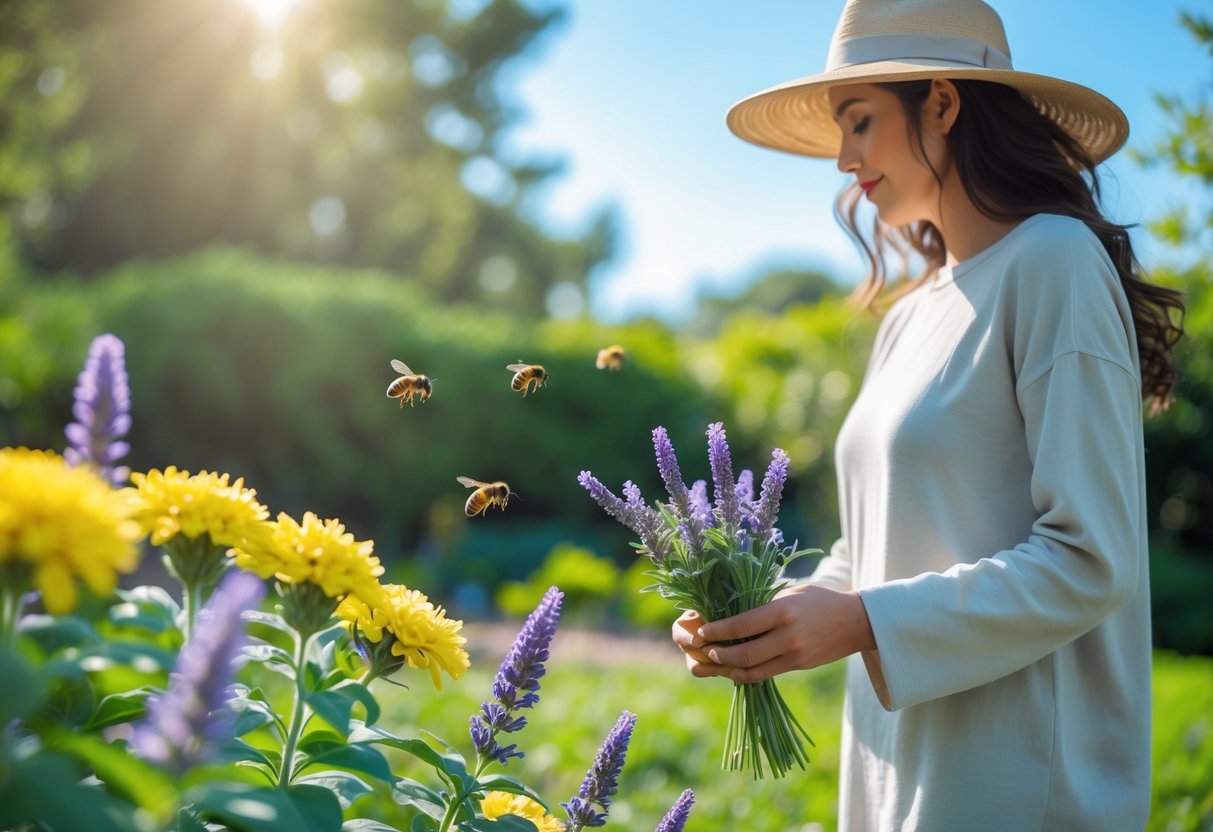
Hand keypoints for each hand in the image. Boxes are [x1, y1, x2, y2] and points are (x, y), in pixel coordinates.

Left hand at [671, 584, 875, 683]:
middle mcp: (786, 635)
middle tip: (705, 650)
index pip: (741, 625)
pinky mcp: (798, 666)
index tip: (702, 632)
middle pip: (743, 653)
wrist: (856, 621)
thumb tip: (731, 614)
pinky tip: (734, 671)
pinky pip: (765, 674)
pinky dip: (746, 674)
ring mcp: (793, 654)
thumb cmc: (819, 599)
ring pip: (752, 669)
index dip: (717, 631)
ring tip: (714, 663)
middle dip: (718, 655)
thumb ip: (764, 605)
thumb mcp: (791, 594)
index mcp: (782, 611)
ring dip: (728, 669)